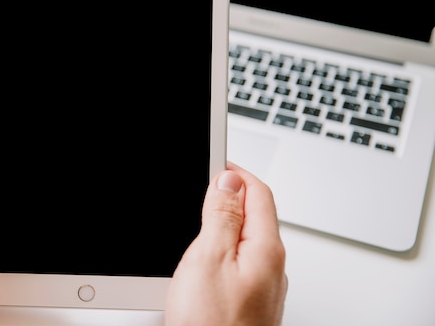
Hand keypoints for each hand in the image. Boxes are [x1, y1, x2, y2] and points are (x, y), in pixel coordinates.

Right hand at [165, 161, 286, 325]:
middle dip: (230, 195)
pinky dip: (225, 247)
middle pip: (256, 214)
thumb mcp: (209, 259)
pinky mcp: (251, 300)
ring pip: (248, 238)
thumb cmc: (211, 325)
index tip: (216, 162)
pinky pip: (242, 261)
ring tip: (201, 217)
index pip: (259, 193)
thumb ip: (222, 216)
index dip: (237, 172)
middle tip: (204, 186)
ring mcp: (263, 285)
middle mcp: (272, 267)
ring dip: (226, 221)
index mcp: (266, 249)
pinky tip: (205, 255)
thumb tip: (229, 179)